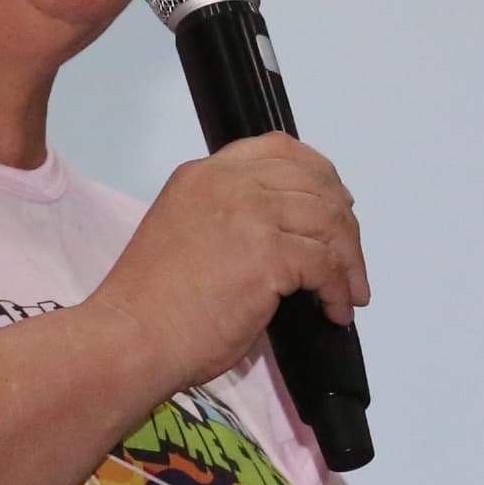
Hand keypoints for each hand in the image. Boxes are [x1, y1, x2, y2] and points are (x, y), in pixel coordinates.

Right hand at [88, 132, 369, 398]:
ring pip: (329, 220)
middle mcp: (227, 183)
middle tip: (350, 260)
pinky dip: (339, 289)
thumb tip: (283, 235)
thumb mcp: (183, 231)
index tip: (334, 204)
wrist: (133, 335)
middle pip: (314, 182)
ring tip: (348, 292)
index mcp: (202, 175)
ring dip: (349, 260)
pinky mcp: (268, 253)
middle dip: (343, 223)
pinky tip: (333, 309)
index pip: (278, 149)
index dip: (318, 173)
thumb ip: (227, 218)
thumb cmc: (151, 303)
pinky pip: (327, 264)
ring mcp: (249, 214)